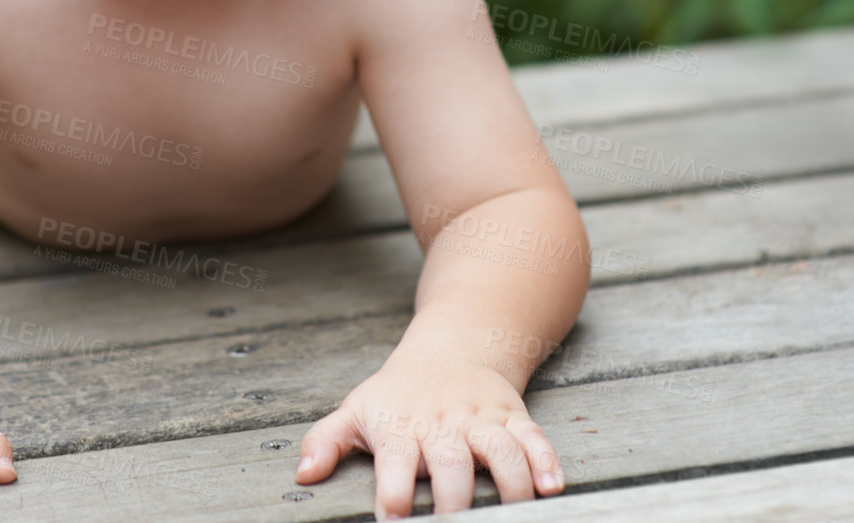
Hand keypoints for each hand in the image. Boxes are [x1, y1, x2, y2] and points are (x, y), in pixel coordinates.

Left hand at [295, 356, 564, 517]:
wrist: (450, 348)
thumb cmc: (396, 393)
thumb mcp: (355, 410)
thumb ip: (326, 441)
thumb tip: (302, 475)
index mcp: (400, 427)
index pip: (394, 461)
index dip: (392, 493)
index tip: (391, 518)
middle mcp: (442, 425)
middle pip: (451, 463)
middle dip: (453, 499)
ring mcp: (480, 421)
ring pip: (500, 450)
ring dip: (509, 484)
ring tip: (513, 513)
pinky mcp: (513, 418)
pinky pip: (535, 437)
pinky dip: (546, 460)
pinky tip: (551, 485)